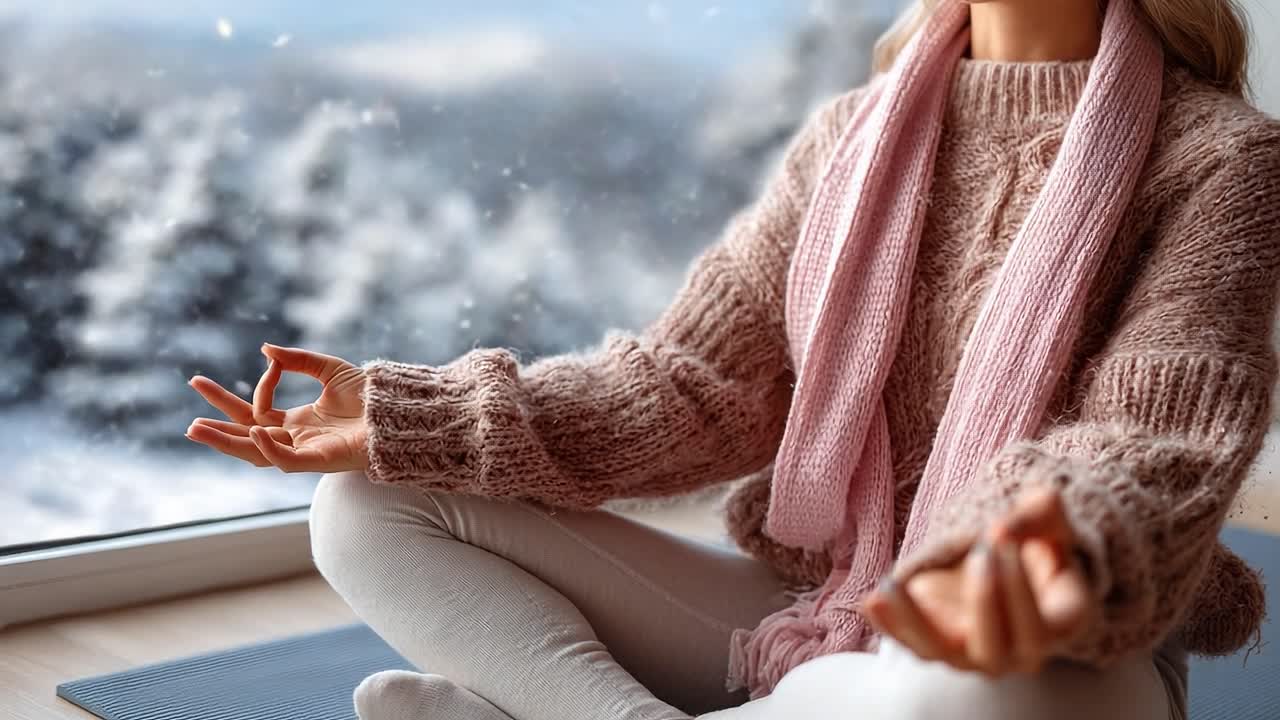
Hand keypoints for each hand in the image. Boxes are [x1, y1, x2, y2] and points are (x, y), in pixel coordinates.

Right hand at [186, 343, 368, 472]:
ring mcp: (306, 452)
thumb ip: (298, 361)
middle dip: (217, 430)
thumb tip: (266, 349)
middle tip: (189, 422)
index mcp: (296, 422)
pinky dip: (270, 447)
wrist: (399, 410)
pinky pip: (287, 460)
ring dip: (227, 443)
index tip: (270, 363)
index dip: (253, 391)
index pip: (257, 412)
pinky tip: (256, 431)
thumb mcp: (330, 369)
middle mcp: (296, 439)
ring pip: (257, 454)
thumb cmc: (370, 395)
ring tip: (196, 430)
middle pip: (247, 438)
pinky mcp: (321, 460)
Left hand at [861, 488, 1094, 675]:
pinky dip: (888, 625)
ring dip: (913, 622)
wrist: (1000, 558)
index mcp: (1057, 625)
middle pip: (994, 650)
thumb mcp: (1046, 518)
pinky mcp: (934, 643)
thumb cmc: (1033, 539)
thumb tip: (1002, 528)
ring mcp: (971, 653)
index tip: (1002, 540)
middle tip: (978, 556)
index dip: (1021, 591)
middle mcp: (1014, 653)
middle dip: (985, 603)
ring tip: (889, 587)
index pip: (1041, 629)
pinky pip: (908, 642)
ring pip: (939, 651)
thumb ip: (1037, 516)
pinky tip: (870, 601)